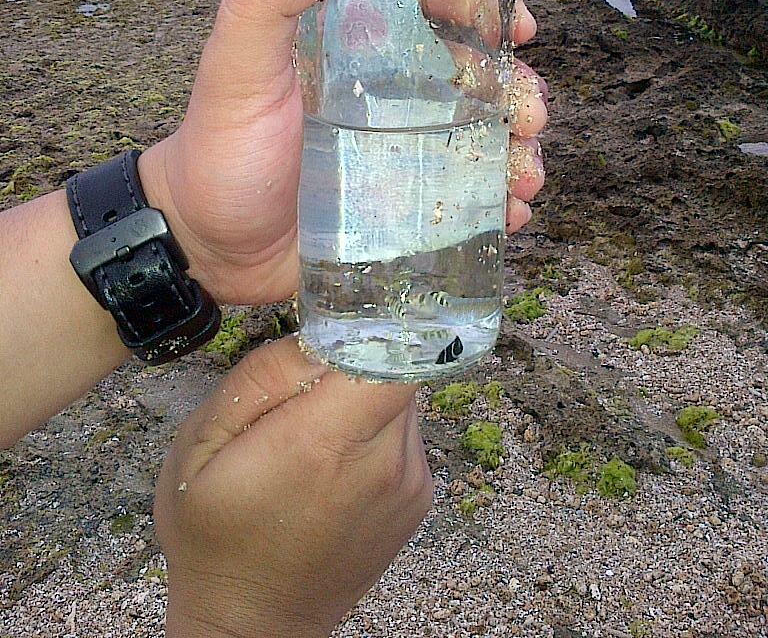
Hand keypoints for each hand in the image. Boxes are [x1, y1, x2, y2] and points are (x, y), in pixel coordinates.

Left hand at [140, 0, 546, 304]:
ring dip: (515, 146)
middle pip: (474, 69)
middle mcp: (385, 83)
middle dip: (515, 88)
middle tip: (529, 118)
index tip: (523, 25)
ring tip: (524, 177)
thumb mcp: (235, 67)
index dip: (484, 1)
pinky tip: (510, 214)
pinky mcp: (404, 196)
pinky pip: (465, 190)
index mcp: (353, 36)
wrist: (207, 247)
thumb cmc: (218, 150)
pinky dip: (496, 199)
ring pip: (479, 130)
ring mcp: (399, 142)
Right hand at [156, 339, 431, 637]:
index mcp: (323, 443)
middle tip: (306, 389)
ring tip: (316, 431)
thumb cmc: (213, 531)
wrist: (251, 623)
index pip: (390, 351)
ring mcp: (408, 483)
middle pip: (398, 363)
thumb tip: (321, 334)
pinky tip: (336, 461)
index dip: (368, 324)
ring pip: (403, 394)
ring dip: (367, 393)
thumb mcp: (201, 442)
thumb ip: (264, 375)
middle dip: (357, 357)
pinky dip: (377, 428)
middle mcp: (382, 463)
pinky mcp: (418, 497)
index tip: (336, 324)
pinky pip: (406, 430)